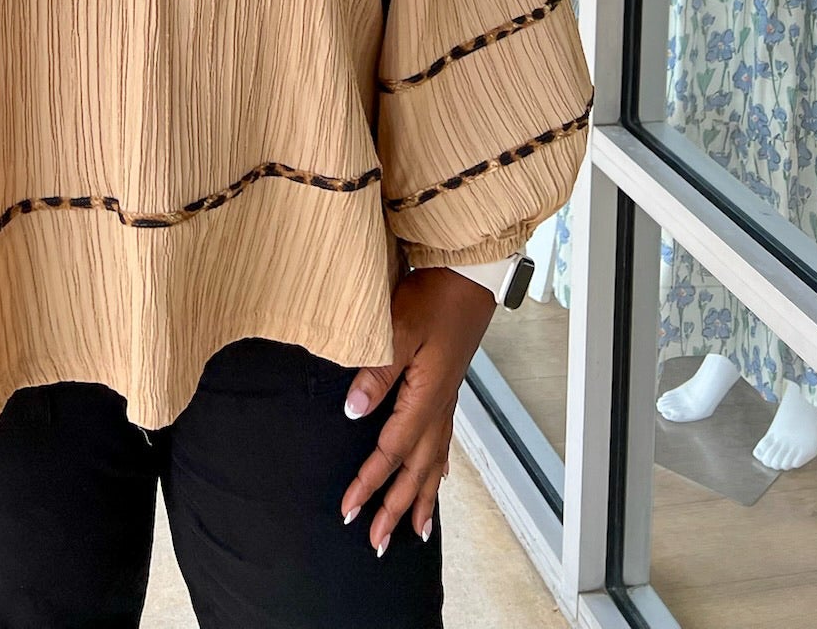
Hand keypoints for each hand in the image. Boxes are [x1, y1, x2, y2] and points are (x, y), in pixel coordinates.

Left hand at [337, 267, 496, 553]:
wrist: (468, 275)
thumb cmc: (435, 296)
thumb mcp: (400, 327)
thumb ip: (378, 371)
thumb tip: (354, 411)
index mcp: (426, 397)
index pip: (391, 450)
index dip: (369, 482)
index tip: (348, 509)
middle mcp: (439, 407)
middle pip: (416, 470)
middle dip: (396, 507)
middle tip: (377, 542)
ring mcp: (446, 399)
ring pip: (433, 463)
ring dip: (421, 498)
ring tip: (416, 533)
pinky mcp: (448, 388)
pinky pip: (444, 442)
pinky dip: (438, 468)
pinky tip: (438, 478)